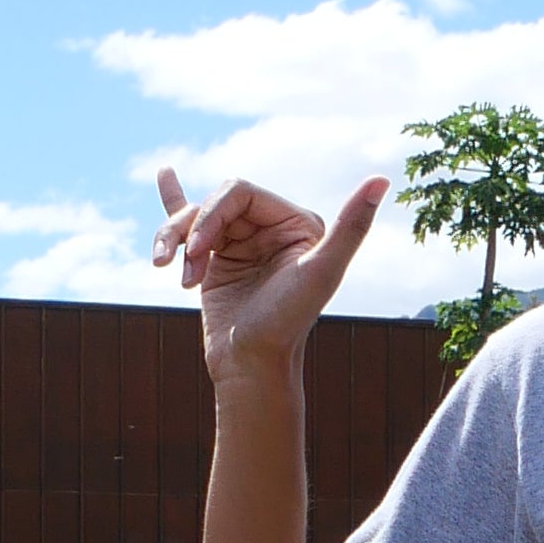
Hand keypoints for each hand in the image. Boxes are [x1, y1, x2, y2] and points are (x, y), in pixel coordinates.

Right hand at [152, 165, 387, 386]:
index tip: (199, 250)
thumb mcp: (321, 272)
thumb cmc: (287, 323)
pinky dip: (175, 199)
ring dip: (173, 237)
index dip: (212, 214)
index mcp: (297, 223)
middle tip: (188, 267)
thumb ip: (351, 227)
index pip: (239, 191)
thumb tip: (382, 178)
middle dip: (193, 230)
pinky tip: (164, 175)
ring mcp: (243, 243)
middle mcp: (272, 228)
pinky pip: (193, 221)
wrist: (252, 367)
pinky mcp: (219, 260)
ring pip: (196, 216)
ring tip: (161, 264)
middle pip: (215, 202)